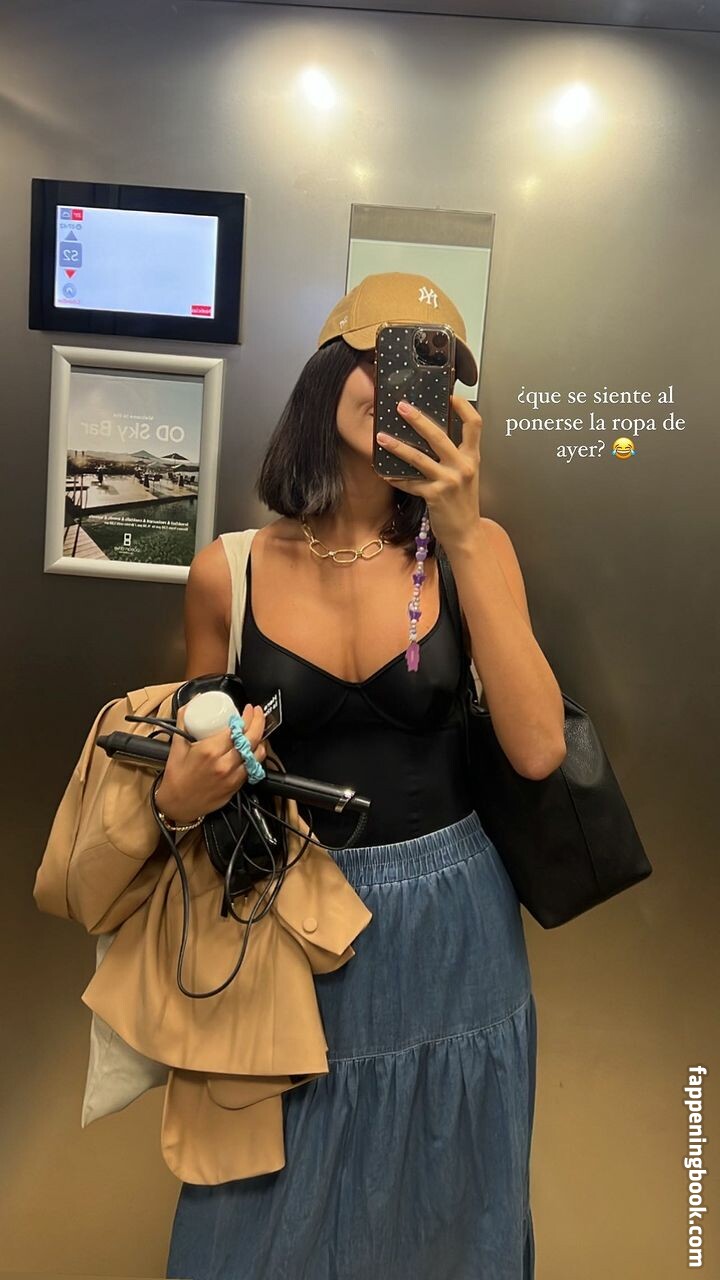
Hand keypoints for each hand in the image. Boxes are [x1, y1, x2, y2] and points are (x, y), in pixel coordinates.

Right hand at [155, 702, 266, 823]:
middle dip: (259, 722)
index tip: (249, 709)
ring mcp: (232, 776)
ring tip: (258, 730)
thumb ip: (184, 719)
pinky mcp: (236, 786)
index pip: (238, 728)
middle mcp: (224, 763)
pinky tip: (255, 749)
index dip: (248, 716)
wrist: (177, 803)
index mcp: (210, 750)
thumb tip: (195, 701)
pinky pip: (253, 768)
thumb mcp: (177, 743)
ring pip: (256, 754)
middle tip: (258, 714)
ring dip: (261, 739)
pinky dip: (256, 756)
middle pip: (251, 739)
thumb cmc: (176, 775)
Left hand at [375, 394, 482, 549]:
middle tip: (401, 407)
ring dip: (397, 446)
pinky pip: (410, 482)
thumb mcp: (466, 474)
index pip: (474, 425)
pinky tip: (383, 471)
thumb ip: (456, 455)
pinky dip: (395, 477)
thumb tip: (433, 436)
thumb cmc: (464, 502)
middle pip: (439, 436)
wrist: (467, 533)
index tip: (450, 395)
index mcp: (472, 457)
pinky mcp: (434, 495)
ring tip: (381, 437)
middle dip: (418, 419)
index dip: (463, 408)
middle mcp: (463, 466)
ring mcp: (449, 481)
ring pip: (418, 458)